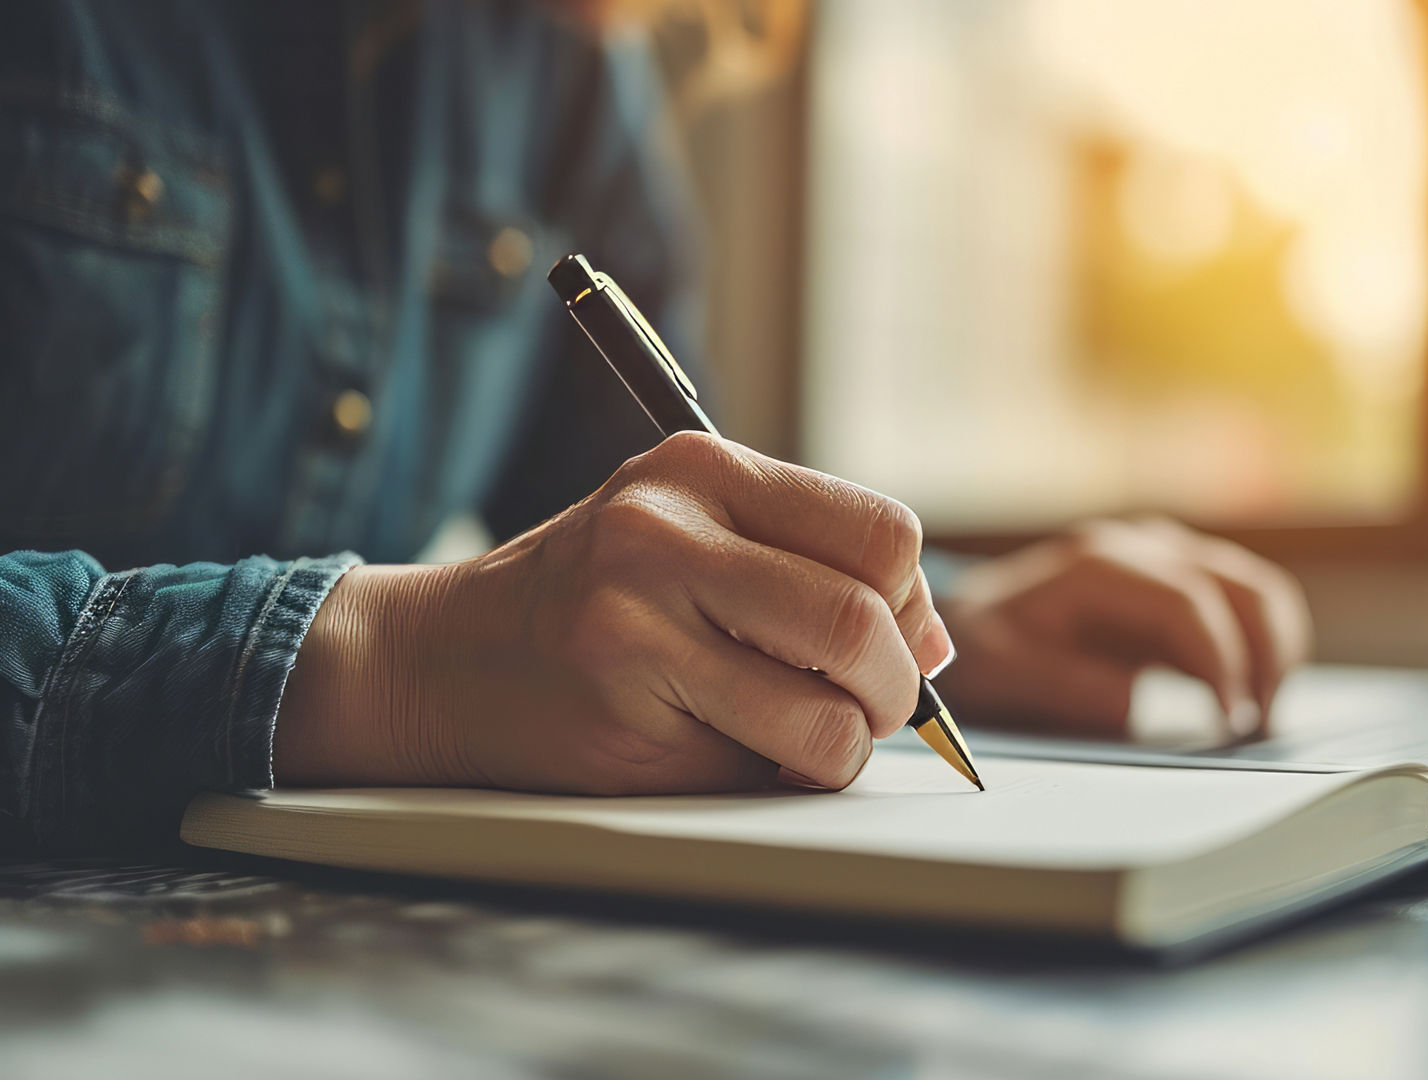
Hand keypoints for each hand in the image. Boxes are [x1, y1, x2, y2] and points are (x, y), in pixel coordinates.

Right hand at [275, 432, 952, 793]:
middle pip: (865, 618)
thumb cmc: (587, 603)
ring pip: (831, 706)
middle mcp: (668, 530)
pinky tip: (732, 751)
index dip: (912, 602)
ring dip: (845, 745)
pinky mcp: (621, 705)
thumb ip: (808, 568)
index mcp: (701, 470)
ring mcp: (638, 618)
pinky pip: (768, 762)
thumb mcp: (691, 542)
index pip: (881, 532)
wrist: (436, 662)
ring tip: (805, 738)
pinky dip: (782, 776)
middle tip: (873, 709)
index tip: (893, 640)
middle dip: (896, 688)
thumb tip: (938, 641)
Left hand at [935, 518, 1310, 739]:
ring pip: (1252, 589)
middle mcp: (1142, 550)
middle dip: (1264, 653)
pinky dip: (1264, 648)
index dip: (1218, 658)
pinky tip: (1257, 698)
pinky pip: (1243, 607)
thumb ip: (1062, 686)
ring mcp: (1167, 564)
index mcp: (1099, 566)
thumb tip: (1133, 703)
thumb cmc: (985, 649)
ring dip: (1275, 649)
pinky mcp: (1181, 590)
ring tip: (1266, 716)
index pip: (1185, 600)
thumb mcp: (1002, 672)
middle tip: (1262, 725)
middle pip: (1236, 584)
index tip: (1229, 719)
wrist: (972, 624)